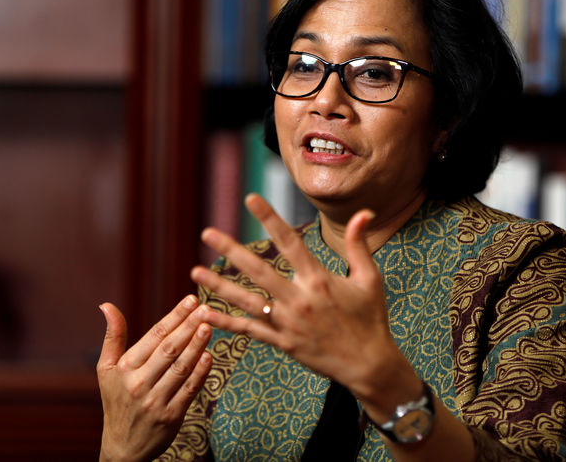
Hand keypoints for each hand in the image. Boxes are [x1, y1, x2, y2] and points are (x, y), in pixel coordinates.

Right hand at [97, 297, 213, 461]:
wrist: (121, 447)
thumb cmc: (116, 400)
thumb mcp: (107, 369)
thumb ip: (112, 336)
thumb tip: (107, 305)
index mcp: (125, 368)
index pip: (154, 336)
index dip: (174, 316)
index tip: (191, 300)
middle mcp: (138, 384)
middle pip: (169, 349)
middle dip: (189, 326)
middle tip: (206, 309)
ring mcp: (155, 401)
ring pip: (180, 368)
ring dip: (196, 346)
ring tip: (210, 327)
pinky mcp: (170, 417)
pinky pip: (188, 391)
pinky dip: (200, 373)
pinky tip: (209, 356)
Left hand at [191, 194, 407, 401]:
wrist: (369, 365)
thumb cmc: (371, 318)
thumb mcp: (370, 278)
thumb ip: (360, 244)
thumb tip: (364, 212)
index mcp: (319, 280)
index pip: (289, 242)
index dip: (270, 218)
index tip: (251, 199)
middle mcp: (299, 300)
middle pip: (259, 270)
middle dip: (231, 250)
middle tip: (207, 232)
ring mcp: (288, 323)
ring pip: (247, 302)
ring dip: (219, 286)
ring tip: (194, 271)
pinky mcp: (283, 343)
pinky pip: (249, 331)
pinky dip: (225, 323)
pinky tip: (204, 315)